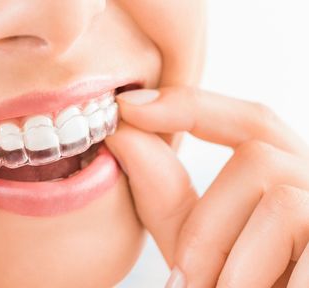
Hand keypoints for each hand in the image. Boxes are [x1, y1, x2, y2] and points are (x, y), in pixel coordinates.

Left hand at [105, 87, 308, 286]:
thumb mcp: (198, 244)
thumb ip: (165, 193)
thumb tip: (122, 134)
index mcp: (288, 177)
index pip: (247, 121)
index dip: (189, 105)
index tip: (127, 107)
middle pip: (258, 158)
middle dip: (207, 224)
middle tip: (186, 282)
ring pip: (282, 199)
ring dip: (230, 259)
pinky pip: (299, 227)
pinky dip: (253, 273)